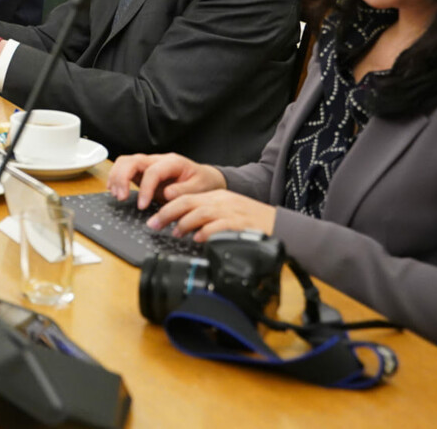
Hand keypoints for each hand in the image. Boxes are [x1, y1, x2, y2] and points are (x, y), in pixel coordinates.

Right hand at [108, 153, 225, 210]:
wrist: (204, 179)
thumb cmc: (202, 183)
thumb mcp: (200, 188)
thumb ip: (184, 190)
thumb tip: (166, 193)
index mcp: (172, 162)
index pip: (152, 171)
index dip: (145, 188)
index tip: (142, 205)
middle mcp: (157, 160)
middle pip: (132, 160)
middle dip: (122, 178)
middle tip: (121, 197)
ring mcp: (148, 165)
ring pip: (125, 162)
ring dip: (116, 177)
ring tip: (116, 194)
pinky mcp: (142, 172)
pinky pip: (124, 169)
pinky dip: (116, 178)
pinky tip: (114, 190)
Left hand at [145, 189, 276, 241]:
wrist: (282, 226)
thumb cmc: (253, 223)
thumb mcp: (228, 213)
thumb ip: (208, 217)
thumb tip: (186, 229)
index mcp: (218, 197)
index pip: (187, 197)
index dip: (168, 207)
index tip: (154, 217)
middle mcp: (223, 201)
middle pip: (188, 202)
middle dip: (167, 213)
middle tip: (154, 224)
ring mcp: (231, 212)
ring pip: (200, 212)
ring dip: (184, 223)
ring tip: (175, 233)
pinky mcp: (240, 224)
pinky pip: (218, 226)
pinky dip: (205, 232)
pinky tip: (198, 238)